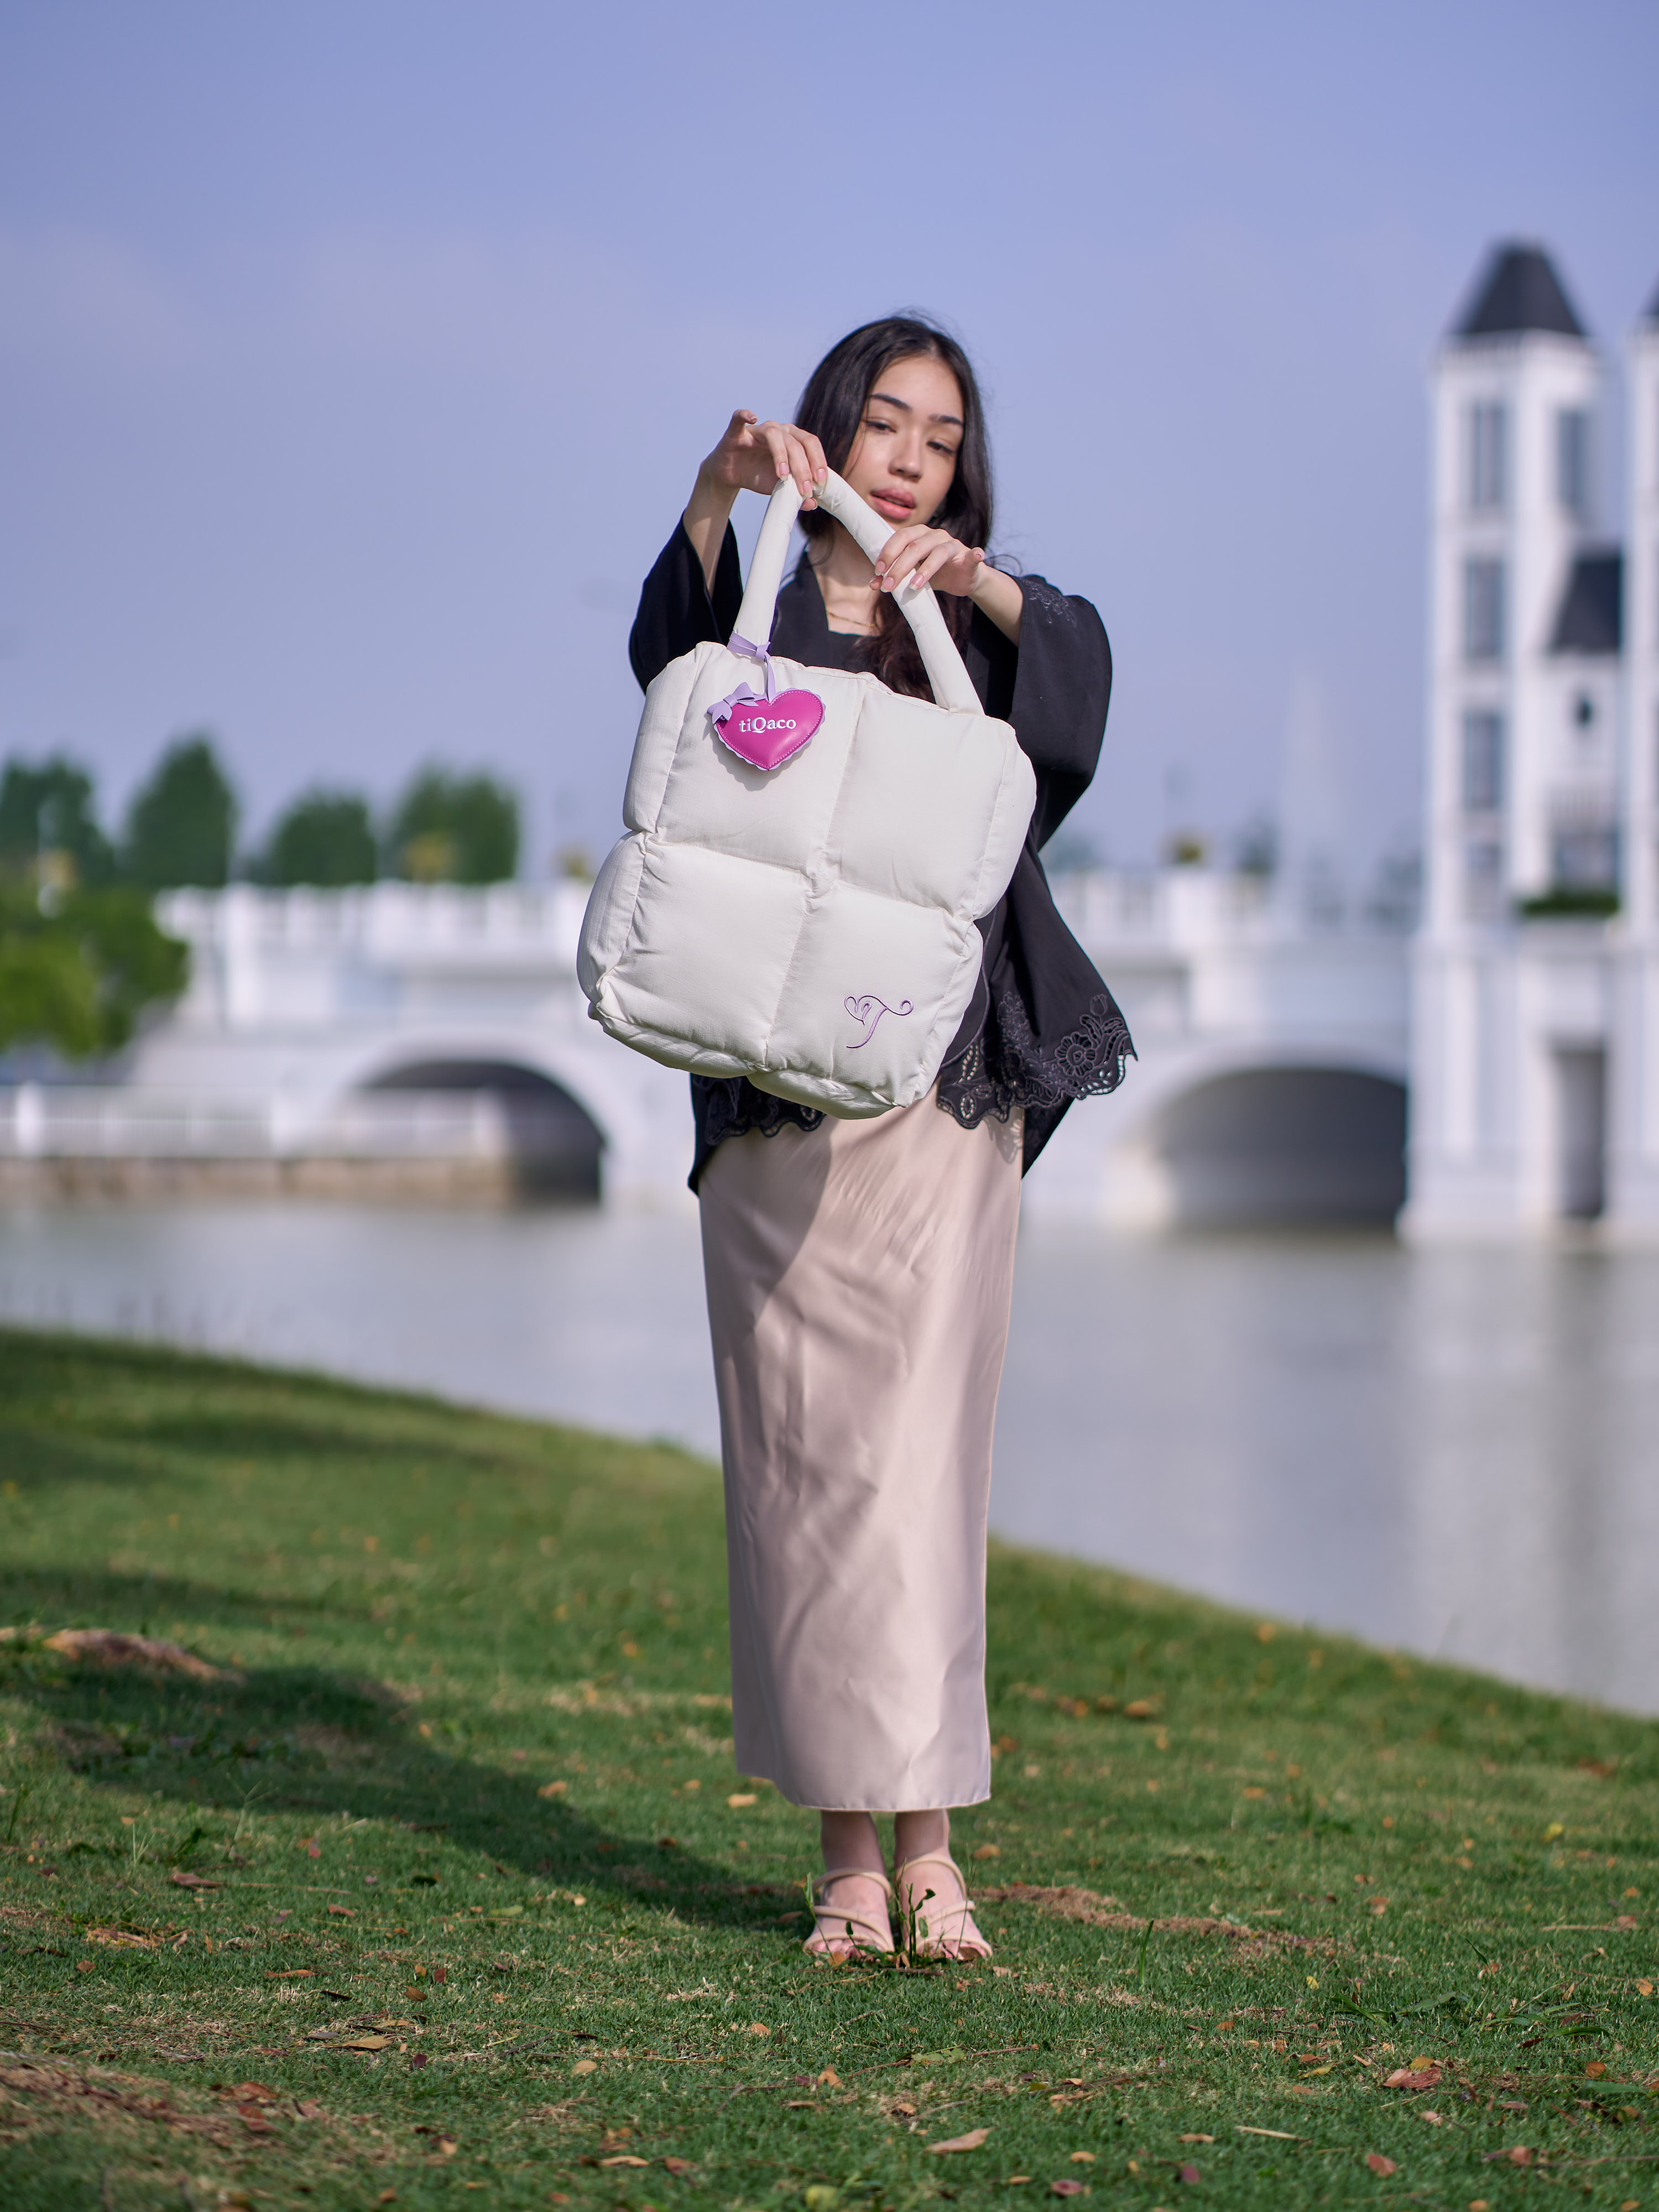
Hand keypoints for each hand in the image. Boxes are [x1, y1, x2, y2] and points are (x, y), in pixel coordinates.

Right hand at [696, 409, 827, 509]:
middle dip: (802, 467)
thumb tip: (813, 503)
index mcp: (793, 440)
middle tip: (804, 490)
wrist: (731, 475)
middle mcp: (779, 430)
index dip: (818, 461)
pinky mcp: (737, 432)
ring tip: (782, 476)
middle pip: (795, 443)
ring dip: (781, 455)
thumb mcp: (779, 488)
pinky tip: (752, 416)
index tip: (820, 482)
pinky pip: (739, 419)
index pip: (810, 445)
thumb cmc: (758, 476)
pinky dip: (745, 415)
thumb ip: (795, 493)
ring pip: (774, 434)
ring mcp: (758, 429)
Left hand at [871, 525, 985, 597]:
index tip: (878, 571)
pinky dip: (975, 554)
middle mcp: (936, 535)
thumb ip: (895, 576)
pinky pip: (972, 554)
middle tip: (889, 585)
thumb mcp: (912, 576)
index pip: (901, 538)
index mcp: (919, 535)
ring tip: (914, 587)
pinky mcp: (969, 557)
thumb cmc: (934, 574)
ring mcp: (953, 545)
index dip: (888, 552)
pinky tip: (976, 555)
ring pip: (938, 553)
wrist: (961, 579)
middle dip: (900, 566)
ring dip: (925, 570)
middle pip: (916, 547)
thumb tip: (873, 584)